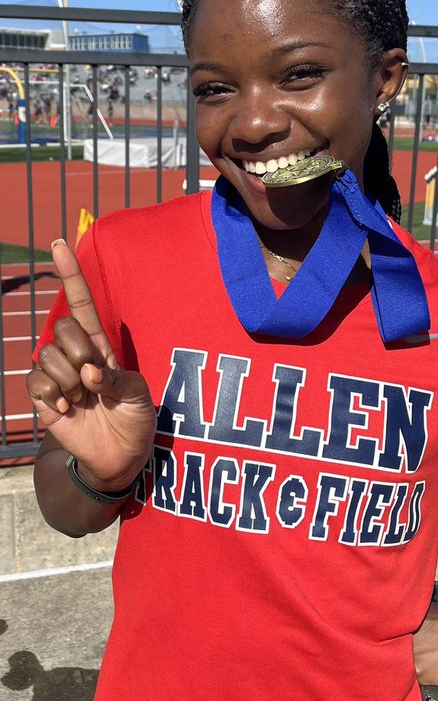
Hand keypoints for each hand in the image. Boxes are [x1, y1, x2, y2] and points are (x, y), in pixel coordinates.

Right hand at [26, 239, 155, 489]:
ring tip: (84, 399)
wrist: (121, 455)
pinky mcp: (44, 397)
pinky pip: (37, 383)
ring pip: (49, 357)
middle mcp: (75, 355)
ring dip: (69, 381)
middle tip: (95, 380)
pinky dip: (53, 397)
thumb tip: (88, 372)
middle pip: (64, 328)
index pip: (81, 303)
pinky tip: (68, 409)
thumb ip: (115, 378)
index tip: (59, 244)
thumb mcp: (138, 394)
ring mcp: (58, 375)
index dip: (70, 274)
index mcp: (100, 346)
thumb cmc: (134, 418)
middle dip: (81, 353)